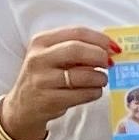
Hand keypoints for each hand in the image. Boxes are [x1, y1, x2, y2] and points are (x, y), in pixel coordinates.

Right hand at [0, 25, 117, 139]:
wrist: (23, 106)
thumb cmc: (46, 77)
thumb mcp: (52, 56)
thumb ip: (76, 49)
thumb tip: (110, 49)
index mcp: (41, 41)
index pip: (77, 32)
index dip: (101, 39)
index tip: (115, 47)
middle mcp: (38, 58)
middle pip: (77, 50)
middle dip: (100, 56)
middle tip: (110, 63)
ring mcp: (43, 80)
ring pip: (83, 75)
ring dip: (100, 77)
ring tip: (102, 79)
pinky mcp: (50, 100)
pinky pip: (83, 94)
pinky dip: (95, 92)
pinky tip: (94, 91)